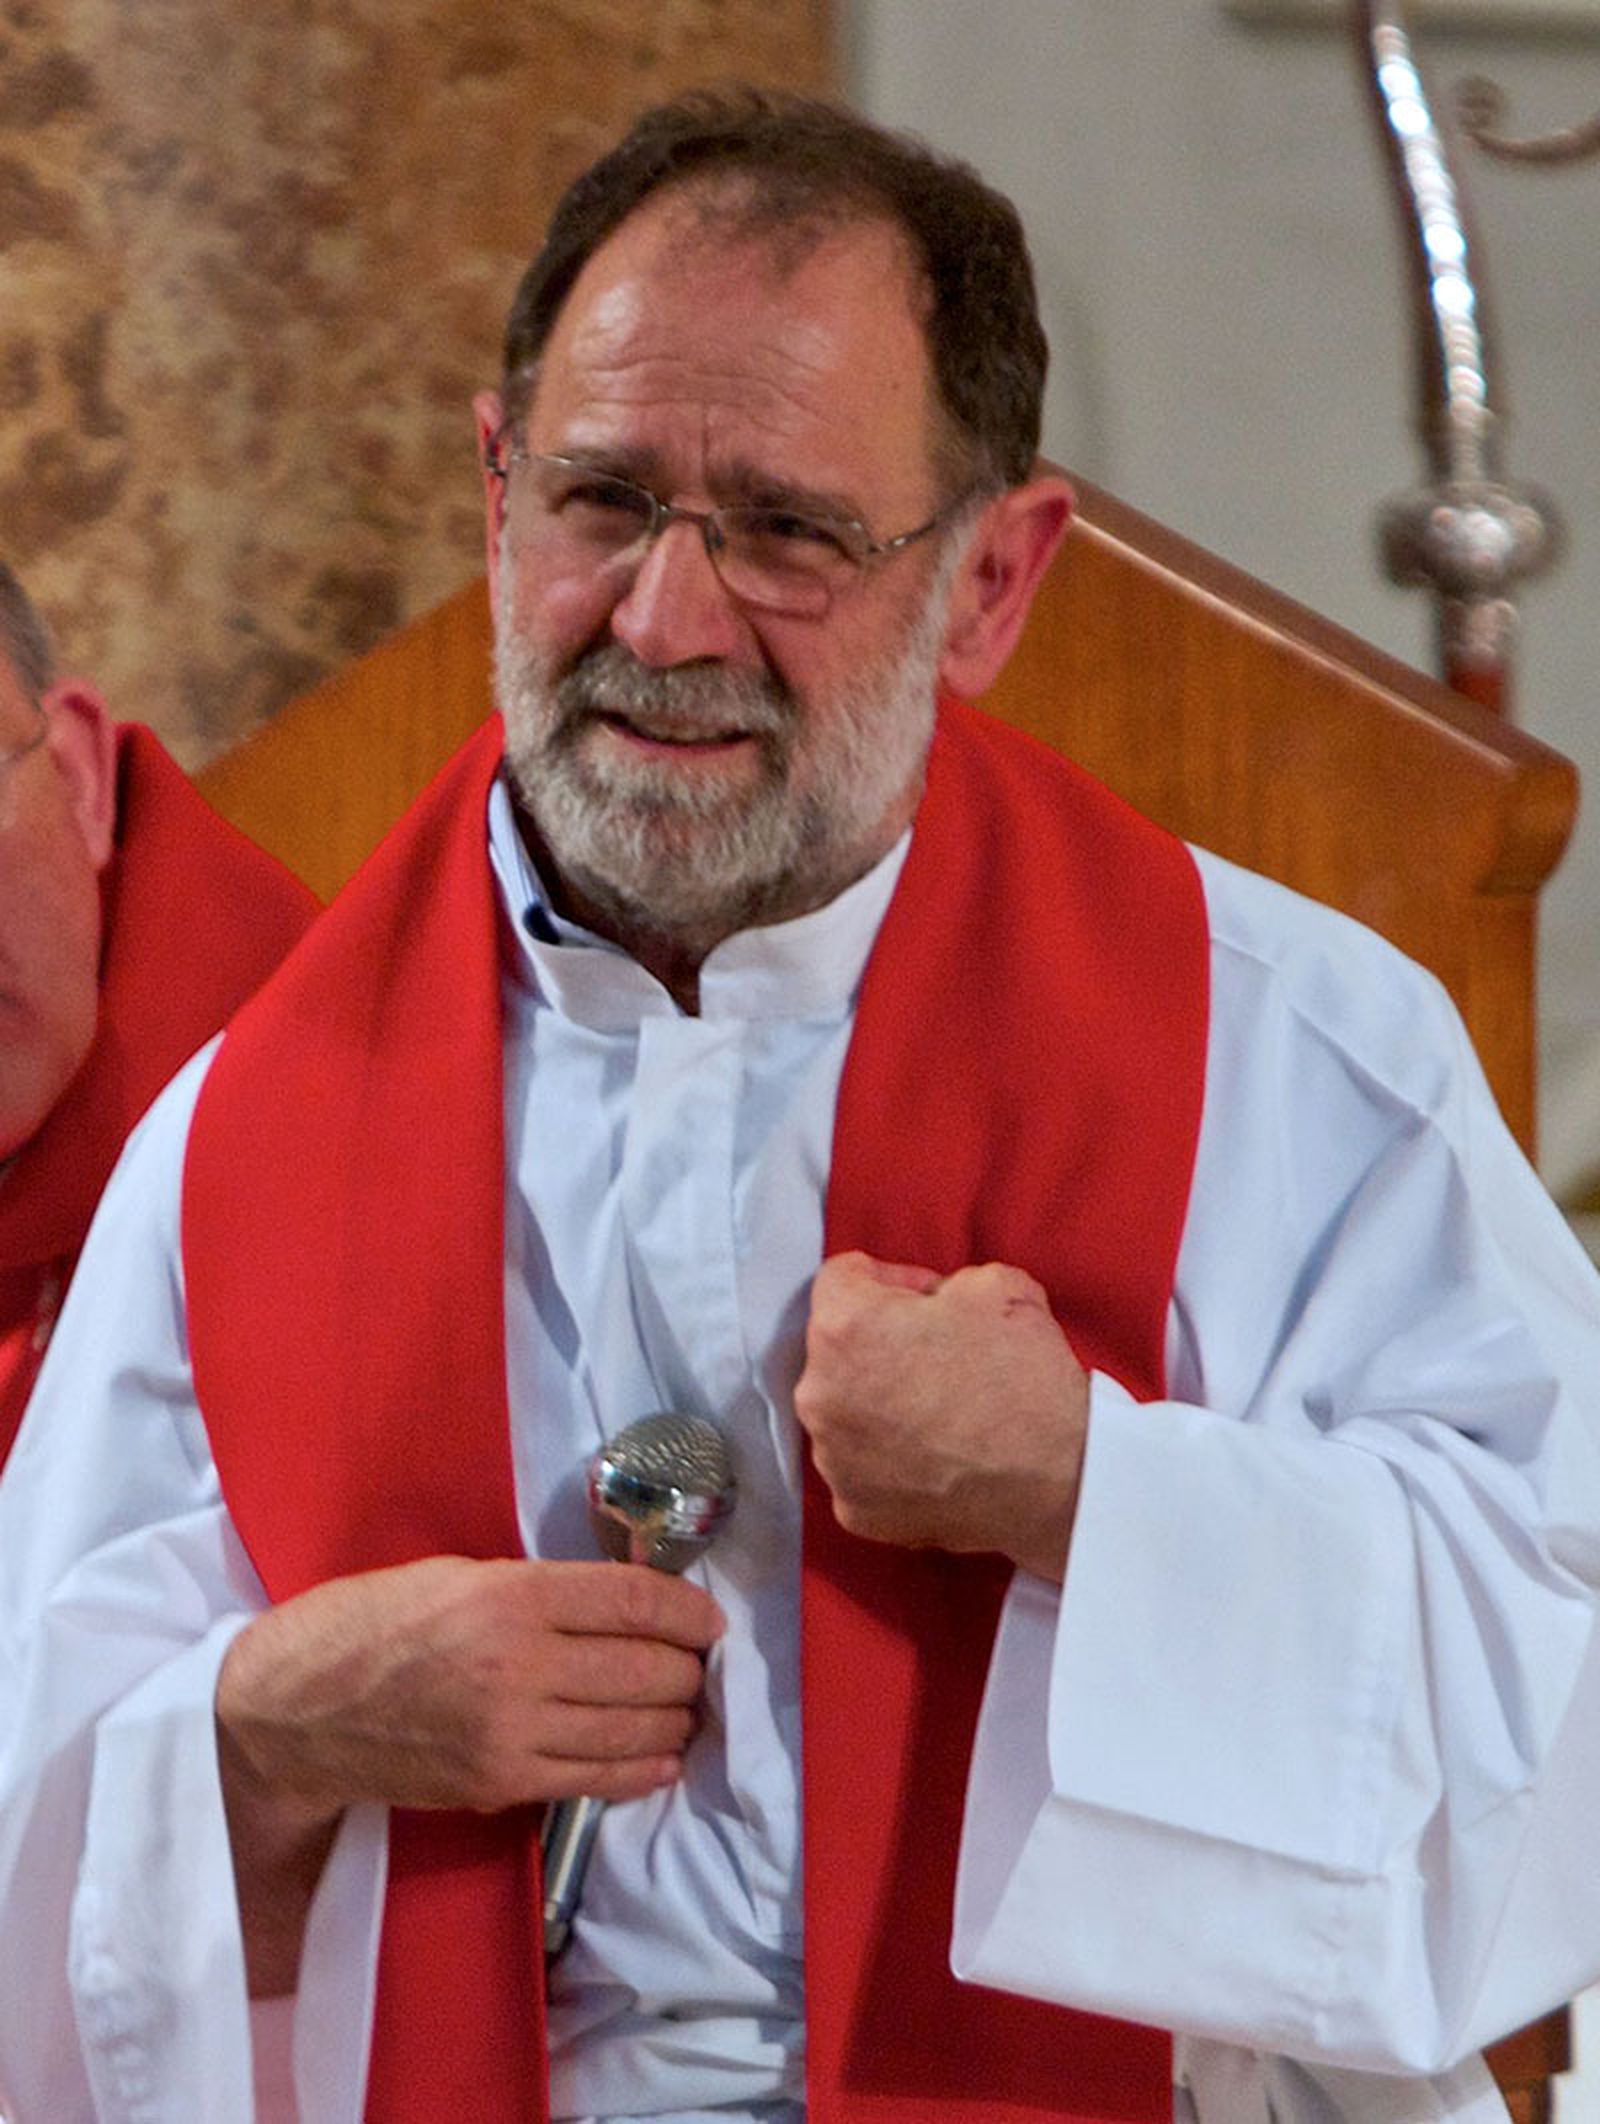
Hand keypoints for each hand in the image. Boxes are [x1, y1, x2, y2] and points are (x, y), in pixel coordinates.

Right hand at [215, 1555, 723, 1992]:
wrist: (295, 1709)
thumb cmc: (375, 1622)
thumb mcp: (461, 1574)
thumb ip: (542, 1589)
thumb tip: (625, 1604)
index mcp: (510, 1594)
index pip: (635, 1601)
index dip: (688, 1612)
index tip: (708, 1620)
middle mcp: (519, 1663)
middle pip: (647, 1668)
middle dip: (688, 1668)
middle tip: (697, 1665)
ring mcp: (511, 1731)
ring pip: (634, 1728)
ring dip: (676, 1719)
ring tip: (684, 1708)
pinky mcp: (500, 1783)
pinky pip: (597, 1780)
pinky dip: (644, 1769)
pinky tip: (663, 1757)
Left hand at [794, 1250, 1089, 1581]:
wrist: (1061, 1478)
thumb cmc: (1024, 1379)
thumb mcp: (997, 1284)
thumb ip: (943, 1281)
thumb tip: (933, 1301)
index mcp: (844, 1328)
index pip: (843, 1278)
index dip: (891, 1279)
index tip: (924, 1297)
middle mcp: (819, 1394)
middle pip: (836, 1348)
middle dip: (881, 1342)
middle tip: (936, 1352)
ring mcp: (834, 1459)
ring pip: (844, 1409)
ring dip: (879, 1402)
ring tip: (938, 1408)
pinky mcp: (854, 1508)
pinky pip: (861, 1466)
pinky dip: (890, 1458)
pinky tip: (935, 1452)